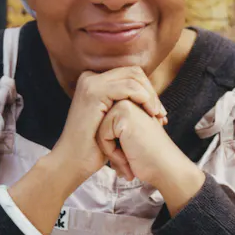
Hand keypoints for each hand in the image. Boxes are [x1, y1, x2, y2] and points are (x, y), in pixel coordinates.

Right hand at [50, 67, 166, 190]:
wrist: (72, 161)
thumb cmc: (93, 147)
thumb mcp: (112, 120)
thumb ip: (124, 103)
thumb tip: (150, 95)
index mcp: (94, 81)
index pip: (130, 74)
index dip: (148, 90)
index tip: (158, 112)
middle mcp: (90, 77)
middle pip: (133, 72)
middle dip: (151, 92)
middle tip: (161, 114)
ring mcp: (90, 83)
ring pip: (133, 77)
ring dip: (150, 96)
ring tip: (158, 116)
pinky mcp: (94, 92)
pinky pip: (129, 87)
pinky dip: (144, 99)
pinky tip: (150, 114)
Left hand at [97, 100, 204, 214]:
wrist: (165, 169)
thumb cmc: (146, 159)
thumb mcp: (126, 141)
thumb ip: (113, 130)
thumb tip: (91, 134)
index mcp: (129, 104)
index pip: (103, 126)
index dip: (113, 146)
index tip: (132, 153)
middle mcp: (128, 100)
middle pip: (99, 127)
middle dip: (111, 147)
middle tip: (132, 157)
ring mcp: (126, 104)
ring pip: (99, 131)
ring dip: (112, 151)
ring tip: (131, 158)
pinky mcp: (124, 113)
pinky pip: (103, 135)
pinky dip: (113, 152)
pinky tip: (130, 156)